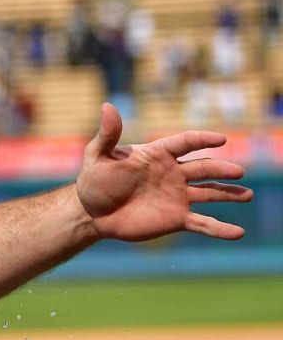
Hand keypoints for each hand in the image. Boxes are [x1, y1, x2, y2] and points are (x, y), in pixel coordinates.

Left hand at [76, 103, 251, 241]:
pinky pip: (203, 223)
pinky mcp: (176, 219)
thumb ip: (108, 134)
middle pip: (203, 168)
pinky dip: (220, 229)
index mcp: (158, 155)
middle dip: (221, 169)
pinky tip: (238, 233)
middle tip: (238, 170)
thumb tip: (107, 106)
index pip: (185, 142)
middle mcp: (173, 174)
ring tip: (247, 195)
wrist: (93, 212)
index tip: (221, 139)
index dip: (202, 139)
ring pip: (210, 194)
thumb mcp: (98, 155)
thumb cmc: (95, 180)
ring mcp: (177, 196)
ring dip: (229, 194)